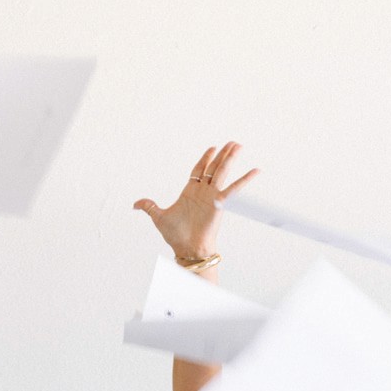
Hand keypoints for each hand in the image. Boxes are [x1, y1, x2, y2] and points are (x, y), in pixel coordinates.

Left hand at [133, 142, 258, 258]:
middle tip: (231, 142)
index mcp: (190, 192)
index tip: (211, 148)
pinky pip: (235, 188)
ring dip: (230, 158)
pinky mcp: (220, 202)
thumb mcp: (159, 217)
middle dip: (221, 154)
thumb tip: (135, 204)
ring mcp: (212, 195)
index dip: (205, 158)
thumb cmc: (176, 236)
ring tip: (238, 146)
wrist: (187, 248)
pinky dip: (245, 179)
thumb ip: (149, 206)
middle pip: (214, 167)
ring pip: (222, 172)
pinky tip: (256, 170)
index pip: (198, 169)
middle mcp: (203, 191)